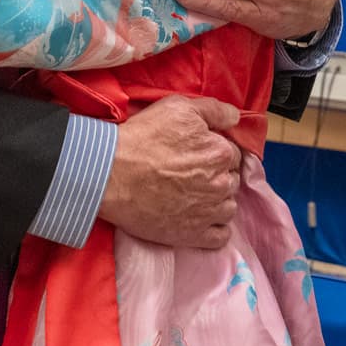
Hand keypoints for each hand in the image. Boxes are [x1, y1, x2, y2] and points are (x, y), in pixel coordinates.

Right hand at [101, 95, 243, 250]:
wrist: (111, 176)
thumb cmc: (142, 139)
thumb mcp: (177, 108)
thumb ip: (213, 110)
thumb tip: (234, 117)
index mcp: (220, 153)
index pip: (232, 153)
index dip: (215, 152)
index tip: (197, 154)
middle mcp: (221, 184)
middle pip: (231, 180)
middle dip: (217, 176)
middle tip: (191, 174)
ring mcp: (209, 212)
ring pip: (228, 207)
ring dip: (217, 202)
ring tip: (193, 196)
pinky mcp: (194, 235)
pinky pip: (220, 236)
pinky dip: (215, 228)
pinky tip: (199, 218)